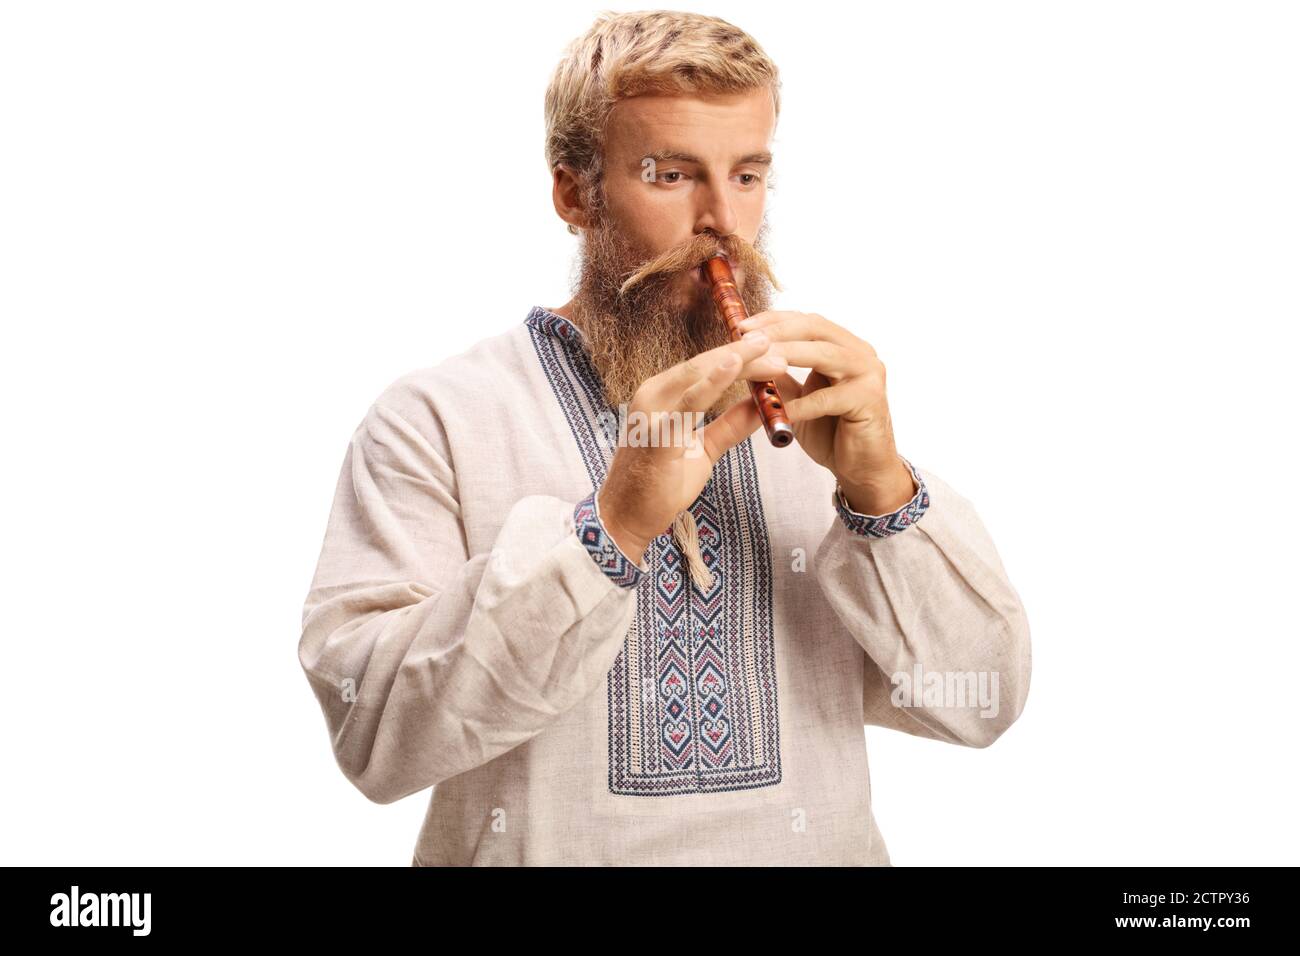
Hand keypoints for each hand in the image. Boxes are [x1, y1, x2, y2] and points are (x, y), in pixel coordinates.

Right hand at [597, 332, 788, 561]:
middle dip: (742, 353)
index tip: (771, 349)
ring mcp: (651, 414)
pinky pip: (688, 405)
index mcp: (661, 396)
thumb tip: (762, 405)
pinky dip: (711, 384)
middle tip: (778, 344)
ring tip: (766, 350)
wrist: (626, 518)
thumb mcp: (704, 448)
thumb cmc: (659, 483)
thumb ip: (731, 425)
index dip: (739, 356)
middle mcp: (652, 396)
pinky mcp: (656, 436)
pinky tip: (732, 368)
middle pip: (702, 365)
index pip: (704, 368)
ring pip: (696, 376)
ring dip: (735, 362)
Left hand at [734, 310, 915, 514]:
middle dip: (777, 332)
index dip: (774, 319)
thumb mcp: (800, 398)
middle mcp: (860, 353)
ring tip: (758, 364)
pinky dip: (801, 404)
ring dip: (788, 356)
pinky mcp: (869, 400)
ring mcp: (868, 374)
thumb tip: (748, 359)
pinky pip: (828, 398)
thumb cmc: (832, 431)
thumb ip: (781, 377)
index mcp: (844, 346)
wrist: (861, 467)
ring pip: (824, 355)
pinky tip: (780, 411)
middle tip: (746, 340)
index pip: (807, 321)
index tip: (742, 326)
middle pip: (815, 329)